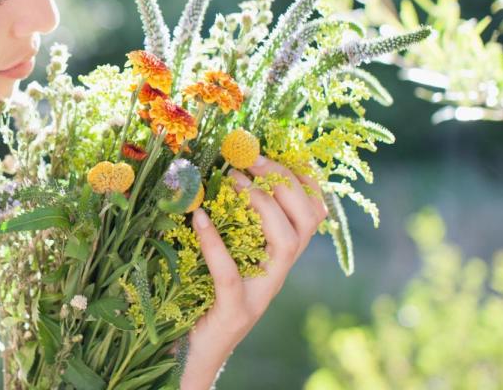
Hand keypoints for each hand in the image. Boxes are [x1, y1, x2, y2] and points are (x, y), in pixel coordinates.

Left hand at [179, 156, 327, 389]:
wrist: (190, 354)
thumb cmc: (200, 296)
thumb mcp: (219, 252)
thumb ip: (225, 221)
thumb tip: (213, 169)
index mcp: (278, 257)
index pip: (313, 211)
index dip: (302, 177)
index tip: (274, 147)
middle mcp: (277, 273)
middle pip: (308, 221)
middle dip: (284, 181)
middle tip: (249, 156)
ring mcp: (259, 294)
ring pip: (286, 242)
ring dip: (262, 203)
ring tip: (232, 179)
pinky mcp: (233, 311)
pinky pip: (229, 273)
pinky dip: (215, 243)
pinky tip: (199, 217)